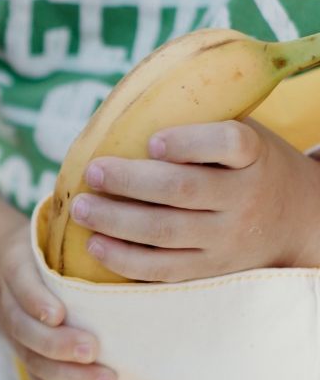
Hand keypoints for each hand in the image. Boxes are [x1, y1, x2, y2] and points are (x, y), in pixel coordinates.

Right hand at [0, 224, 115, 379]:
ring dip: (70, 378)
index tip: (59, 314)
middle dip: (57, 345)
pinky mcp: (33, 360)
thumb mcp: (58, 224)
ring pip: (36, 364)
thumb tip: (134, 205)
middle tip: (92, 350)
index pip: (20, 283)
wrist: (19, 275)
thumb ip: (85, 222)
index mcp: (18, 266)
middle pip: (25, 331)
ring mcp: (21, 337)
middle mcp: (14, 305)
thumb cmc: (55, 244)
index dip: (35, 301)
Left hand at [72, 120, 319, 280]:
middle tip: (93, 172)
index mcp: (253, 156)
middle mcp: (244, 197)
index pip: (228, 143)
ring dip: (116, 220)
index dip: (188, 142)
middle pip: (181, 189)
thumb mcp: (244, 137)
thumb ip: (202, 127)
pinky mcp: (210, 268)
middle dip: (129, 181)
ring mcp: (227, 238)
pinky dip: (125, 259)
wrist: (297, 220)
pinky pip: (163, 269)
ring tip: (81, 208)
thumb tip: (127, 110)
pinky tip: (95, 245)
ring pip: (165, 231)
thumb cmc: (248, 168)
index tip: (151, 141)